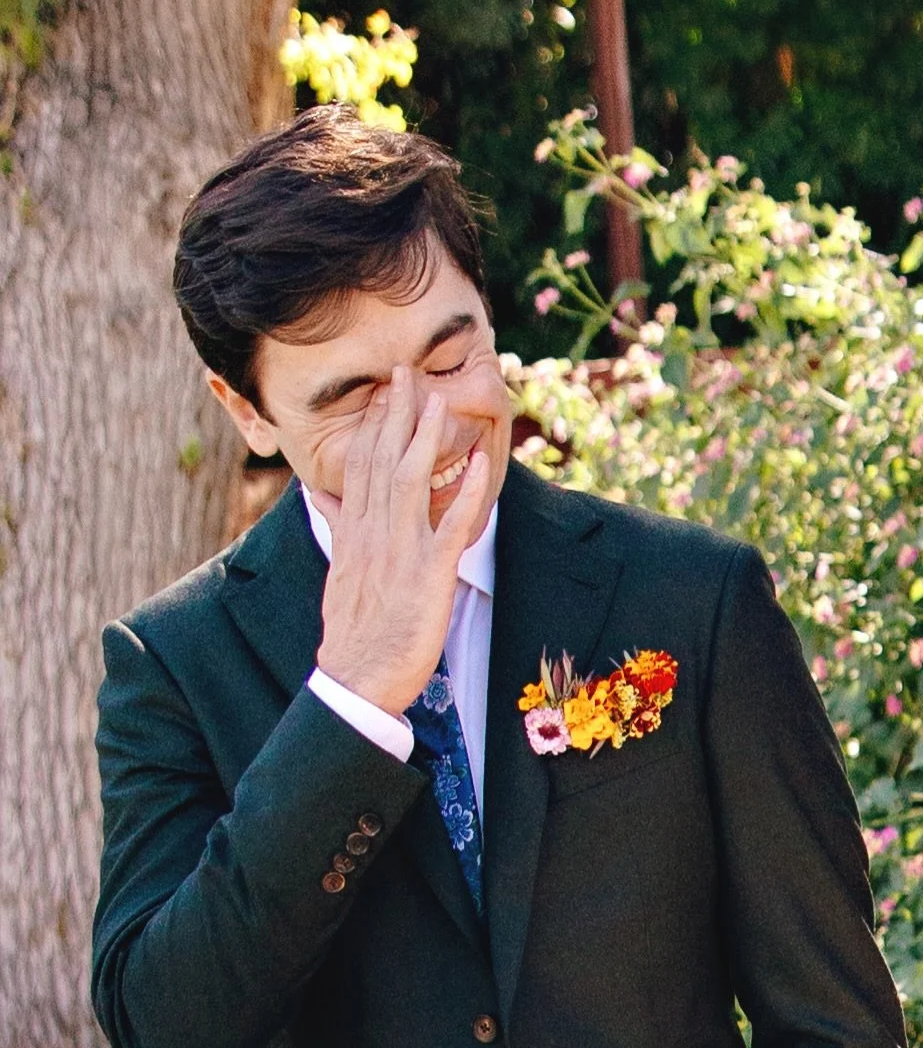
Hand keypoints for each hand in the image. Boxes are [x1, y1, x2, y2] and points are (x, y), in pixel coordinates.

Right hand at [315, 366, 493, 717]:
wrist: (358, 676)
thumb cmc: (353, 630)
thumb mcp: (338, 570)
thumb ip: (336, 526)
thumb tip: (320, 495)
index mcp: (355, 531)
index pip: (362, 465)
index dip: (374, 425)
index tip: (383, 391)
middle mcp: (374, 533)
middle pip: (383, 461)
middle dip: (395, 414)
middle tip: (405, 371)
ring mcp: (401, 551)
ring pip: (412, 481)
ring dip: (425, 438)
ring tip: (437, 399)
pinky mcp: (430, 574)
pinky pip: (451, 526)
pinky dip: (467, 493)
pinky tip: (477, 463)